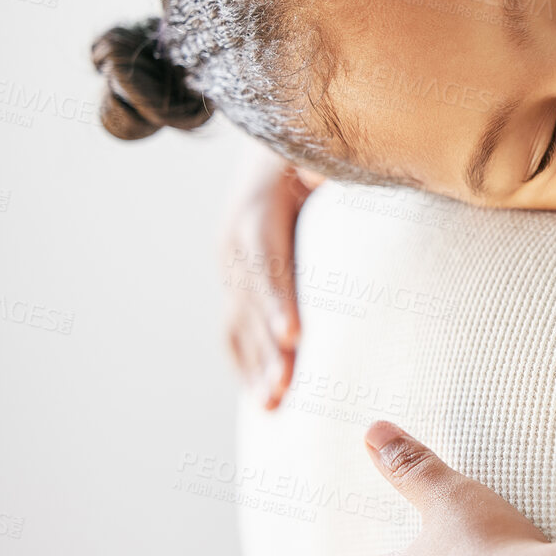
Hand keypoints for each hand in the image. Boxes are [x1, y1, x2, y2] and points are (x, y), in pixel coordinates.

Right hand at [221, 149, 316, 408]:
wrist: (273, 149)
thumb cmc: (311, 154)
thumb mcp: (319, 154)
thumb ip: (326, 167)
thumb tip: (324, 172)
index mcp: (257, 209)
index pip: (267, 260)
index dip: (277, 299)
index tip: (293, 336)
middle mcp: (234, 242)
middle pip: (250, 303)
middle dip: (266, 349)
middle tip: (284, 391)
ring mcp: (229, 267)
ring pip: (238, 322)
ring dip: (254, 366)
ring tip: (273, 406)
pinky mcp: (233, 284)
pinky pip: (233, 328)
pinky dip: (245, 363)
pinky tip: (259, 396)